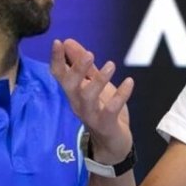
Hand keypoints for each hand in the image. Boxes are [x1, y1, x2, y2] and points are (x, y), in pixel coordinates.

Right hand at [51, 38, 134, 163]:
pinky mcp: (106, 125)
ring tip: (111, 65)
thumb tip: (69, 42)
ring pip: (88, 98)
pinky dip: (120, 95)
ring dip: (98, 81)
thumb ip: (83, 65)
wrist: (112, 144)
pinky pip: (111, 110)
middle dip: (77, 69)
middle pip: (70, 86)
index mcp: (73, 92)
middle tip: (90, 54)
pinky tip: (129, 82)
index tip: (58, 42)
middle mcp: (78, 103)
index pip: (59, 75)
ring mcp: (91, 115)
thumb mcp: (93, 84)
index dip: (56, 59)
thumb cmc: (102, 110)